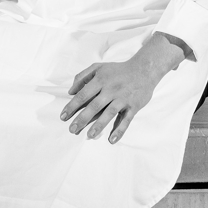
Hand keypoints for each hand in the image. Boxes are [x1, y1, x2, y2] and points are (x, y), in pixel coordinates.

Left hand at [62, 33, 187, 142]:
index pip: (83, 94)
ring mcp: (123, 98)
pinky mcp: (133, 106)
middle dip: (82, 119)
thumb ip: (82, 76)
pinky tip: (111, 140)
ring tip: (89, 135)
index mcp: (100, 80)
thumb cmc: (118, 70)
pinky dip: (119, 130)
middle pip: (94, 106)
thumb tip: (70, 91)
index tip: (63, 117)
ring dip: (99, 126)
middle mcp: (111, 89)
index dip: (72, 106)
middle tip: (72, 129)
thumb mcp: (99, 67)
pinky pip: (126, 120)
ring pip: (110, 113)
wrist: (144, 69)